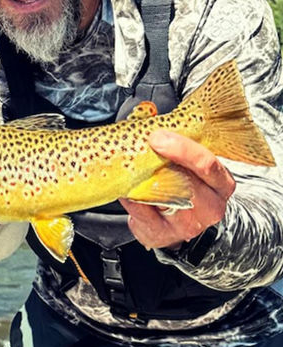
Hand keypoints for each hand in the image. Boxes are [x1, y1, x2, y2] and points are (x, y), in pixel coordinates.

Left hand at [121, 130, 235, 249]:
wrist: (177, 223)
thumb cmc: (183, 184)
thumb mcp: (189, 162)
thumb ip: (174, 139)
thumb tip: (147, 111)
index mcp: (220, 183)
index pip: (207, 165)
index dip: (182, 149)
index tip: (158, 136)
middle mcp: (209, 206)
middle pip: (186, 184)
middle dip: (159, 163)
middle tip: (140, 148)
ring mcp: (186, 225)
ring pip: (162, 199)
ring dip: (143, 180)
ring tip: (131, 166)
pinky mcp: (161, 234)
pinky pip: (140, 211)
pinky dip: (129, 196)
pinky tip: (125, 186)